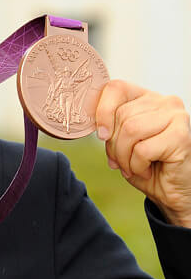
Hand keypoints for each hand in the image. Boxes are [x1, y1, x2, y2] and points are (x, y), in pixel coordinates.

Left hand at [96, 80, 190, 226]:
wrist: (171, 190)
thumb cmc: (145, 164)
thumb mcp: (121, 142)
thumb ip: (109, 127)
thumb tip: (96, 127)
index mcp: (146, 97)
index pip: (116, 88)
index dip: (102, 111)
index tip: (101, 135)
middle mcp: (164, 101)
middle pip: (121, 116)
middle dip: (114, 145)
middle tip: (121, 162)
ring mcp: (176, 116)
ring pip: (130, 131)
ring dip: (125, 157)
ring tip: (133, 167)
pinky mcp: (182, 136)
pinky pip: (143, 149)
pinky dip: (137, 166)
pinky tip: (147, 171)